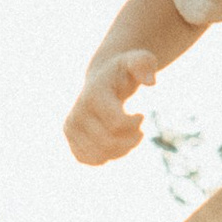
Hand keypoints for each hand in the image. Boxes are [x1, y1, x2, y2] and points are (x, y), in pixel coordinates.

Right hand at [64, 49, 160, 164]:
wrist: (102, 81)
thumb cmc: (124, 71)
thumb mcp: (138, 60)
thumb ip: (145, 64)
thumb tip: (150, 82)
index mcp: (91, 95)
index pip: (116, 124)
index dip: (135, 124)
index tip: (142, 115)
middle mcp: (76, 113)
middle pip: (109, 143)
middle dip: (131, 140)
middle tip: (140, 131)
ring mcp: (71, 130)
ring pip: (100, 156)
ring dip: (122, 150)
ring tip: (130, 137)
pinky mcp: (71, 142)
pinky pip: (92, 161)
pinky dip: (110, 157)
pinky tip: (117, 143)